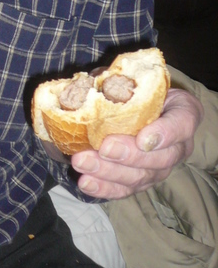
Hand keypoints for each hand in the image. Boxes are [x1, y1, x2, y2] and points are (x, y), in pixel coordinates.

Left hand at [72, 87, 200, 198]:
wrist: (129, 109)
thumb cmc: (132, 89)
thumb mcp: (129, 78)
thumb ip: (116, 80)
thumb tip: (86, 87)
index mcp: (181, 112)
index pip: (183, 123)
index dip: (165, 133)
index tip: (143, 138)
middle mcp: (177, 145)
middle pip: (161, 158)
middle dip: (130, 156)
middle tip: (104, 148)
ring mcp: (160, 167)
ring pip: (141, 176)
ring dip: (110, 172)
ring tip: (83, 163)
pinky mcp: (141, 181)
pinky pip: (126, 189)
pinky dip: (104, 188)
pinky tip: (86, 182)